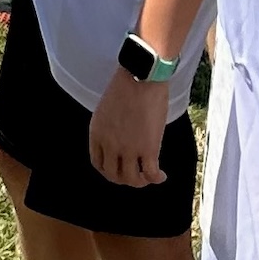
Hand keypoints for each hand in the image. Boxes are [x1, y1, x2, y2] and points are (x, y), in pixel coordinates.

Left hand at [89, 70, 170, 187]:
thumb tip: (120, 139)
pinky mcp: (148, 149)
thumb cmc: (127, 86)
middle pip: (113, 175)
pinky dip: (156, 178)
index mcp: (97, 134)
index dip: (108, 171)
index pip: (98, 163)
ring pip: (132, 179)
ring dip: (140, 182)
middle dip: (124, 179)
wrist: (142, 77)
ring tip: (148, 177)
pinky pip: (150, 174)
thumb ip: (109, 128)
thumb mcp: (106, 109)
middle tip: (135, 176)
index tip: (118, 170)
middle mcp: (110, 145)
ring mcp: (128, 149)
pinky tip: (161, 176)